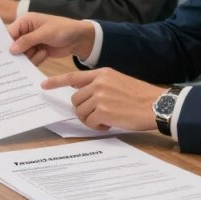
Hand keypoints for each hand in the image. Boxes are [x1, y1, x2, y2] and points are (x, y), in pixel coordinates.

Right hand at [8, 13, 95, 63]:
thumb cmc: (63, 29)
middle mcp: (26, 31)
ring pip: (22, 54)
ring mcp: (31, 42)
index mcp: (25, 21)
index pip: (10, 32)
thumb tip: (11, 49)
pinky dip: (36, 59)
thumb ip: (27, 40)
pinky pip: (30, 59)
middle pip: (14, 45)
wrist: (79, 38)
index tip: (3, 54)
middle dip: (17, 52)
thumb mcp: (44, 33)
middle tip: (18, 60)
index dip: (6, 43)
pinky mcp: (37, 51)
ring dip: (30, 56)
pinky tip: (45, 53)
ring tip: (42, 51)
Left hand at [41, 68, 164, 131]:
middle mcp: (99, 83)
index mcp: (102, 73)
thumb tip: (81, 90)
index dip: (56, 82)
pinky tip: (111, 123)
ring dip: (91, 118)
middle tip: (100, 114)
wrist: (157, 105)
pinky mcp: (103, 111)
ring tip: (108, 118)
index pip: (73, 76)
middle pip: (76, 99)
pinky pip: (90, 122)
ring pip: (81, 111)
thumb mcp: (118, 81)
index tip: (43, 85)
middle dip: (84, 109)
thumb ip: (100, 84)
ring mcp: (100, 97)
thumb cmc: (140, 96)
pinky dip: (98, 126)